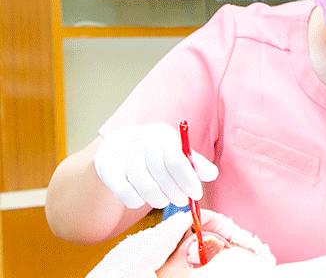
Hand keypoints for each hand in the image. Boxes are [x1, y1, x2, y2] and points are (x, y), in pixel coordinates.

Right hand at [94, 123, 218, 208]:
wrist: (116, 150)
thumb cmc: (155, 155)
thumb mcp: (176, 152)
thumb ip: (195, 163)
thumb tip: (211, 175)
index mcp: (162, 133)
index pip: (178, 160)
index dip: (189, 181)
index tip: (196, 195)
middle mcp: (140, 137)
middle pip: (163, 177)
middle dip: (176, 194)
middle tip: (180, 200)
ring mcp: (120, 151)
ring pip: (146, 188)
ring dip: (159, 200)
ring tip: (162, 200)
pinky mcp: (105, 167)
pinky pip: (126, 194)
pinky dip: (137, 202)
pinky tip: (142, 198)